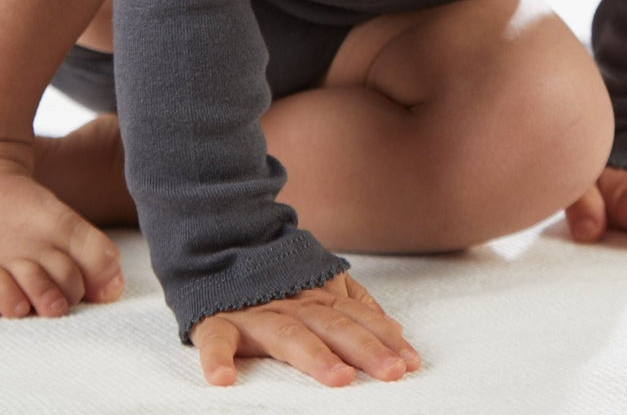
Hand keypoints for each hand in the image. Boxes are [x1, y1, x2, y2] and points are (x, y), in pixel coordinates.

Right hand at [190, 272, 420, 386]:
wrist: (220, 247)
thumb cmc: (276, 280)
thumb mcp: (321, 286)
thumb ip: (356, 307)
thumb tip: (396, 331)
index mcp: (318, 297)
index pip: (358, 319)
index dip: (385, 340)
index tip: (409, 364)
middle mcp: (293, 303)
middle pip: (333, 326)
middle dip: (364, 348)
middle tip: (390, 372)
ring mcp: (256, 312)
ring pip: (288, 333)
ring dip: (314, 356)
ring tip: (338, 378)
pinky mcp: (217, 322)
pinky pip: (216, 340)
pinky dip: (217, 358)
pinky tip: (223, 379)